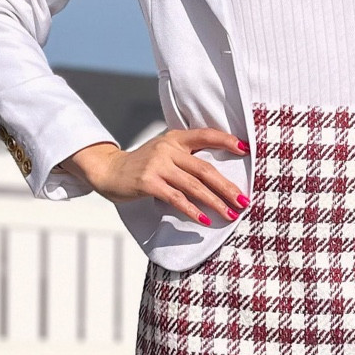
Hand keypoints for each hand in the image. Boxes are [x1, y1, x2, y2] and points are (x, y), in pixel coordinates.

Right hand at [66, 127, 247, 226]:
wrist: (108, 171)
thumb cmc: (142, 166)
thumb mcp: (164, 153)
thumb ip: (186, 158)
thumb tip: (218, 176)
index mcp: (175, 138)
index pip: (206, 135)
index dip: (226, 141)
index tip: (246, 150)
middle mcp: (168, 148)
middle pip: (205, 169)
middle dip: (227, 187)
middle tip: (244, 201)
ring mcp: (157, 165)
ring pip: (194, 185)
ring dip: (215, 202)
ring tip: (230, 214)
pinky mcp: (148, 182)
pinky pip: (176, 198)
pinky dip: (192, 210)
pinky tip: (205, 220)